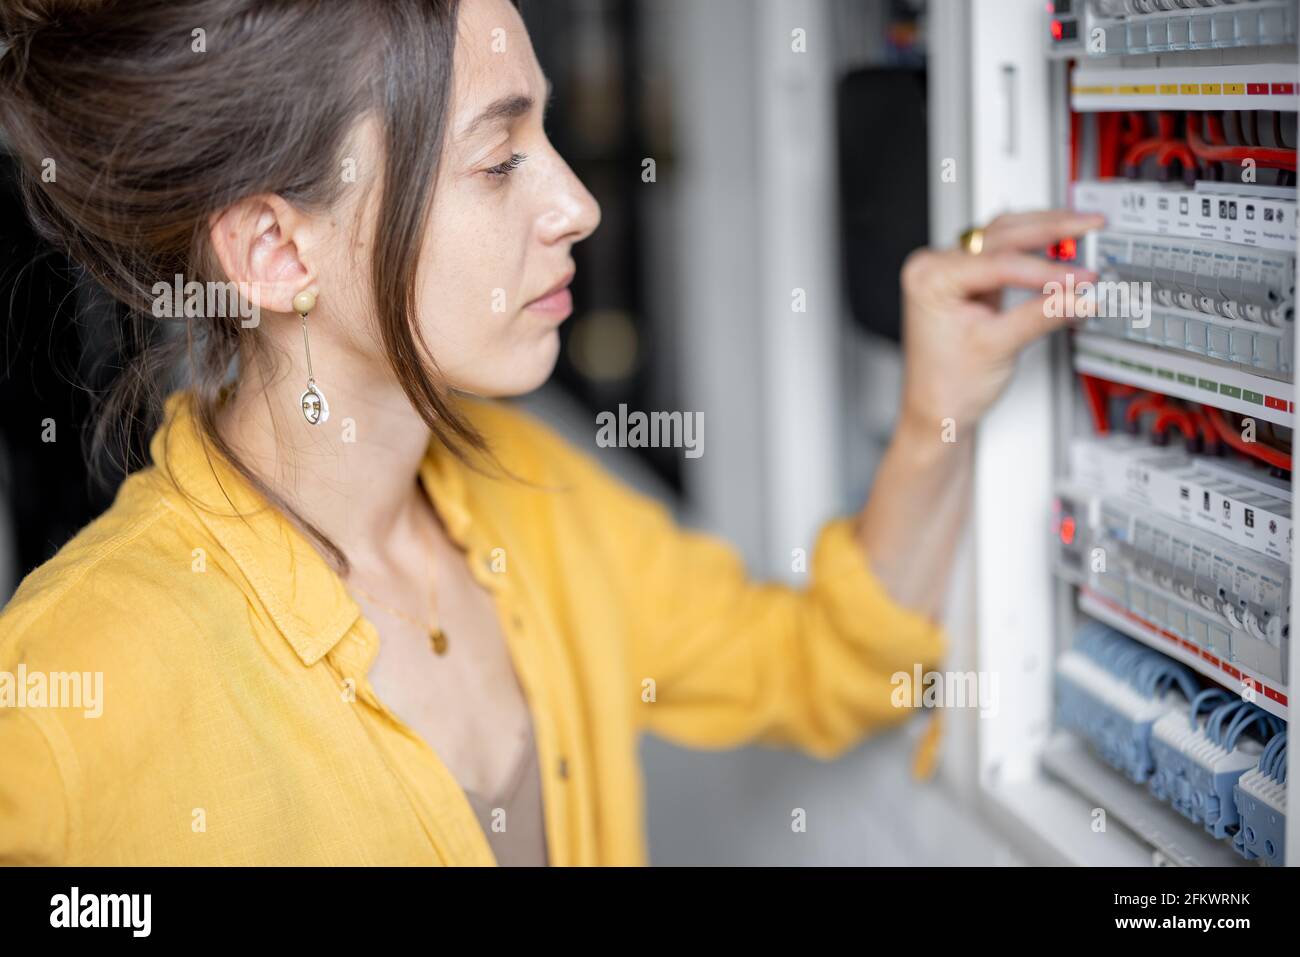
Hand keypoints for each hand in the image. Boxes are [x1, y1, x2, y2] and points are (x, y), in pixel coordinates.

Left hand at [896, 209, 1104, 439]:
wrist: (937, 409)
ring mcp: (948, 269)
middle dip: (1049, 230)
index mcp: (930, 278)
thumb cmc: (948, 385)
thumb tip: (1080, 296)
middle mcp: (933, 267)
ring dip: (1044, 230)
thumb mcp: (999, 346)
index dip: (1045, 270)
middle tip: (1089, 225)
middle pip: (1000, 235)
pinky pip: (1003, 251)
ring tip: (1080, 227)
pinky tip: (1058, 242)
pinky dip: (1033, 248)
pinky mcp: (966, 278)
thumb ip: (1042, 316)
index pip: (998, 264)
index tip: (1080, 279)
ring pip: (1003, 235)